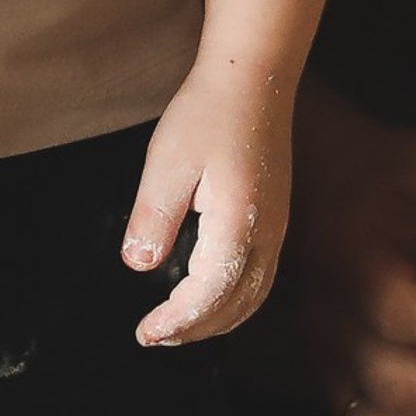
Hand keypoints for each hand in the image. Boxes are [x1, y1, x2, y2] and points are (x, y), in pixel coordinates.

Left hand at [121, 69, 288, 344]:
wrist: (253, 79)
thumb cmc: (208, 114)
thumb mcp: (166, 163)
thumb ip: (153, 218)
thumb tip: (139, 265)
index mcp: (238, 223)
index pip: (208, 293)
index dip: (176, 320)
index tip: (145, 332)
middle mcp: (266, 233)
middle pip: (235, 305)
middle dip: (194, 329)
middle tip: (154, 337)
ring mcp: (277, 228)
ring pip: (253, 297)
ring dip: (216, 321)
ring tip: (177, 328)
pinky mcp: (276, 220)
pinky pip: (260, 278)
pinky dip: (234, 302)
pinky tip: (209, 298)